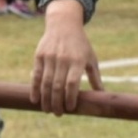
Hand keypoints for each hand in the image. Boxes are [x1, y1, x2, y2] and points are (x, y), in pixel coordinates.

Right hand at [31, 0, 101, 114]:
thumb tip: (103, 95)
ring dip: (46, 99)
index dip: (70, 97)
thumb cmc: (80, 44)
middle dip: (57, 103)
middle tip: (58, 114)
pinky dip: (35, 89)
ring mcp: (50, 57)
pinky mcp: (39, 56)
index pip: (72, 83)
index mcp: (78, 61)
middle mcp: (63, 59)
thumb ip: (95, 77)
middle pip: (57, 86)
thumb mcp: (91, 58)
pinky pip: (36, 76)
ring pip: (46, 83)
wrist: (64, 24)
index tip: (70, 109)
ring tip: (47, 110)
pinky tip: (35, 100)